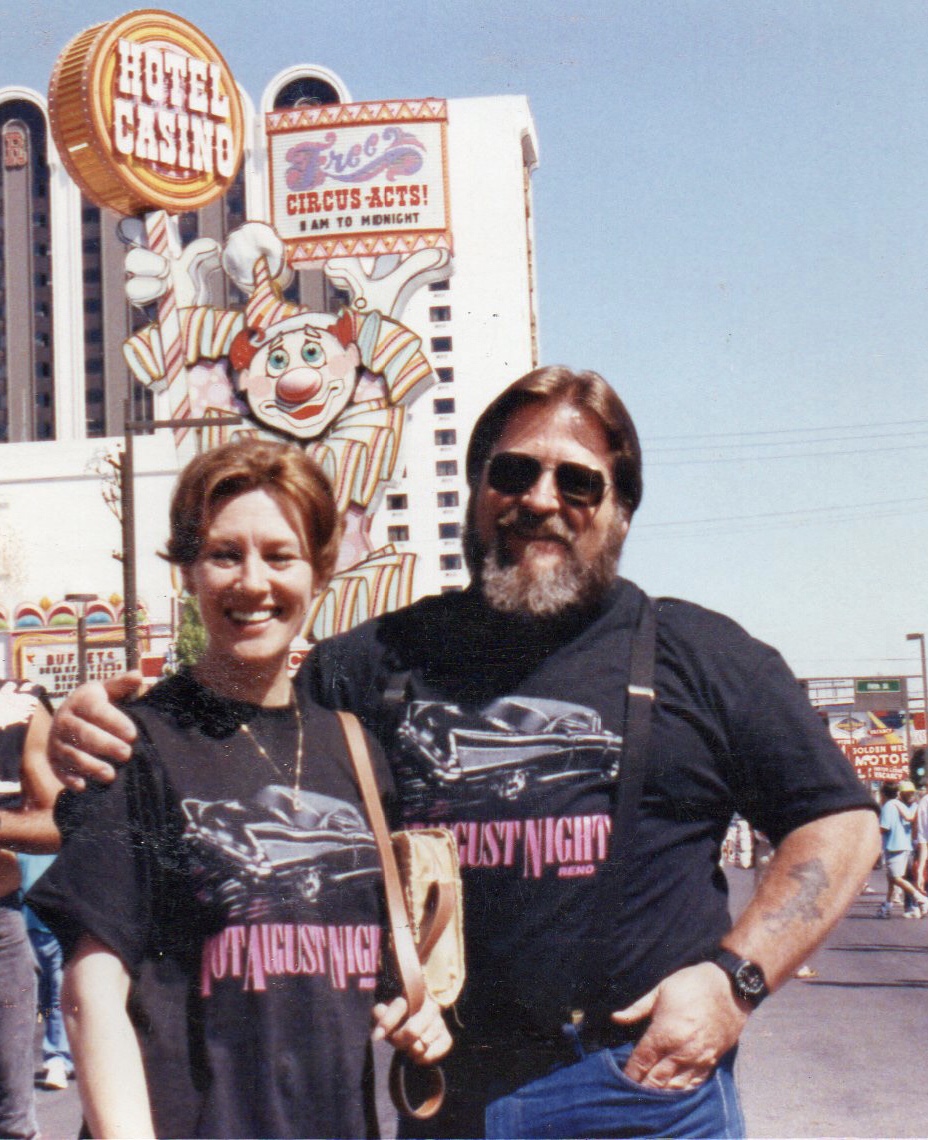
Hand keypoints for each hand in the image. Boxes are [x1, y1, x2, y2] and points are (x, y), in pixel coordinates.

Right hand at [49, 674, 141, 790]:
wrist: (70, 718)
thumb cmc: (98, 705)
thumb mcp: (108, 691)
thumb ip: (122, 684)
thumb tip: (138, 675)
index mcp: (80, 700)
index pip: (95, 710)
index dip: (114, 721)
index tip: (133, 734)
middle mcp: (64, 720)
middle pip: (83, 734)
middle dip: (106, 745)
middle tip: (126, 754)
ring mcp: (57, 741)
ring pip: (71, 754)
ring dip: (90, 765)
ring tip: (111, 774)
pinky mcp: (53, 759)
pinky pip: (59, 770)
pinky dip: (69, 779)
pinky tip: (83, 786)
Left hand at [372, 995, 451, 1065]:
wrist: (415, 1016)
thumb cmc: (397, 1013)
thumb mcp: (386, 1008)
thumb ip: (381, 1013)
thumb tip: (379, 1025)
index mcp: (414, 992)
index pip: (399, 1007)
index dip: (387, 1023)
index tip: (376, 1036)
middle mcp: (431, 1005)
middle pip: (412, 1031)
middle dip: (398, 1040)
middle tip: (394, 1039)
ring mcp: (440, 1021)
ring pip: (421, 1045)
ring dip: (409, 1049)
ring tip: (406, 1044)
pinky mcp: (446, 1037)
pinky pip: (433, 1054)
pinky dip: (422, 1058)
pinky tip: (416, 1053)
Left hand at [610, 962, 748, 1090]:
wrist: (730, 988)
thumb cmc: (692, 985)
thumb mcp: (660, 990)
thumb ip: (637, 1008)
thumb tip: (615, 1018)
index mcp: (664, 1033)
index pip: (642, 1061)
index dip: (631, 1073)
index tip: (621, 1080)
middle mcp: (680, 1051)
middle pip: (656, 1080)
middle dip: (642, 1088)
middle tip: (631, 1094)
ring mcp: (697, 1059)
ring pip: (675, 1087)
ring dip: (661, 1094)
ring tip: (648, 1099)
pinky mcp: (711, 1062)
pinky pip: (694, 1084)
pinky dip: (682, 1091)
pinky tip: (673, 1093)